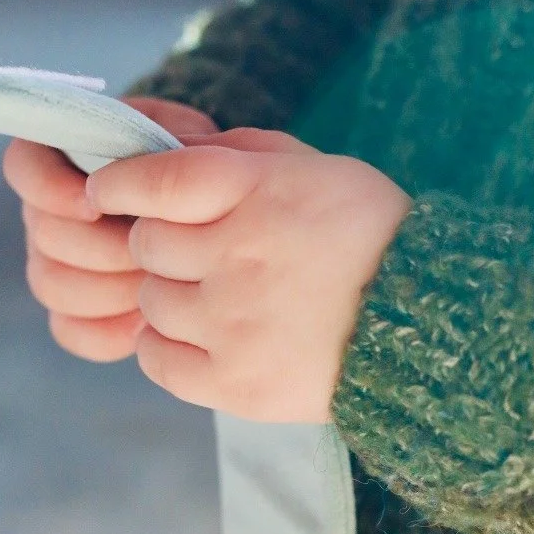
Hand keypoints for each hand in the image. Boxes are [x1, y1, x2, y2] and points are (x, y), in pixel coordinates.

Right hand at [2, 97, 218, 361]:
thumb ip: (162, 148)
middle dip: (104, 248)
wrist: (223, 232)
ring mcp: (57, 264)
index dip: (50, 188)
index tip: (94, 204)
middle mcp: (52, 211)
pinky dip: (108, 331)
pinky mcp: (75, 312)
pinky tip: (145, 322)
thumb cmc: (208, 176)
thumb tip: (130, 178)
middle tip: (156, 255)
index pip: (24, 165)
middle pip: (44, 234)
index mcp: (68, 158)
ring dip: (110, 290)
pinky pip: (71, 331)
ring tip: (159, 286)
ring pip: (52, 285)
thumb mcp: (196, 146)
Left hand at [88, 128, 410, 422]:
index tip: (105, 191)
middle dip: (160, 244)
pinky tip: (200, 336)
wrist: (429, 325)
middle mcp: (238, 256)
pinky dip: (166, 345)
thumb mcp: (314, 169)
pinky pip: (157, 359)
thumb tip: (162, 150)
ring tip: (214, 297)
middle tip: (196, 253)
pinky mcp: (235, 383)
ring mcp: (233, 325)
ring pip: (151, 302)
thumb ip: (237, 154)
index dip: (119, 184)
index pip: (154, 181)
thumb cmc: (369, 235)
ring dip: (170, 295)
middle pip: (146, 245)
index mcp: (258, 194)